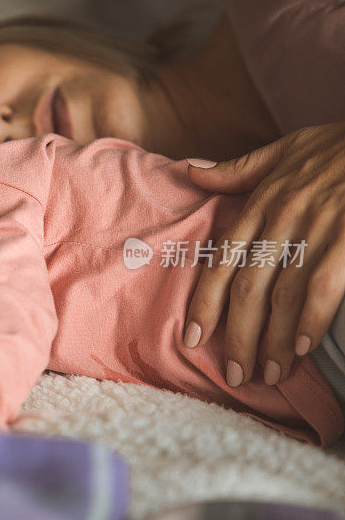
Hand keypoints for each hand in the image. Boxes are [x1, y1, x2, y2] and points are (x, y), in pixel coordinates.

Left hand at [184, 121, 344, 386]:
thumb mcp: (285, 150)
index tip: (192, 338)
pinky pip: (322, 285)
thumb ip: (238, 170)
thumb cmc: (339, 146)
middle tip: (234, 374)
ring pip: (282, 294)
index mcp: (261, 203)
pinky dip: (310, 319)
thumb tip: (190, 172)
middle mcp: (282, 218)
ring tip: (268, 373)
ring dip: (272, 339)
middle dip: (237, 336)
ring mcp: (317, 227)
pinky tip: (302, 347)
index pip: (221, 262)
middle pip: (248, 288)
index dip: (204, 304)